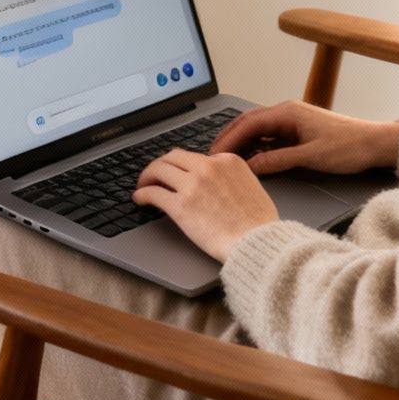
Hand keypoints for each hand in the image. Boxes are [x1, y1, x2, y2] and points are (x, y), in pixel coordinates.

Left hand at [132, 149, 278, 261]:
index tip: (177, 176)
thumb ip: (231, 178)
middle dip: (161, 165)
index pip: (196, 157)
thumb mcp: (251, 186)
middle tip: (154, 176)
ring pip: (158, 169)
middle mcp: (208, 167)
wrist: (256, 242)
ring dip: (147, 177)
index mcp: (227, 161)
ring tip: (143, 186)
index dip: (182, 167)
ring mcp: (192, 185)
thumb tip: (214, 183)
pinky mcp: (180, 206)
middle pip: (173, 157)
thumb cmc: (258, 223)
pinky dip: (142, 194)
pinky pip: (153, 193)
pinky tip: (140, 199)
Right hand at [207, 100, 398, 175]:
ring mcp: (293, 121)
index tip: (213, 153)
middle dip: (228, 138)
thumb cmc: (350, 146)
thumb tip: (250, 166)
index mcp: (288, 112)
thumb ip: (278, 160)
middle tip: (211, 156)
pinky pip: (270, 137)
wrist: (375, 143)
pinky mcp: (298, 132)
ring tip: (224, 159)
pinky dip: (256, 147)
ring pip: (258, 131)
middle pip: (248, 123)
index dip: (228, 138)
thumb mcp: (311, 156)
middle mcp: (287, 113)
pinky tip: (249, 160)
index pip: (248, 123)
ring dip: (241, 143)